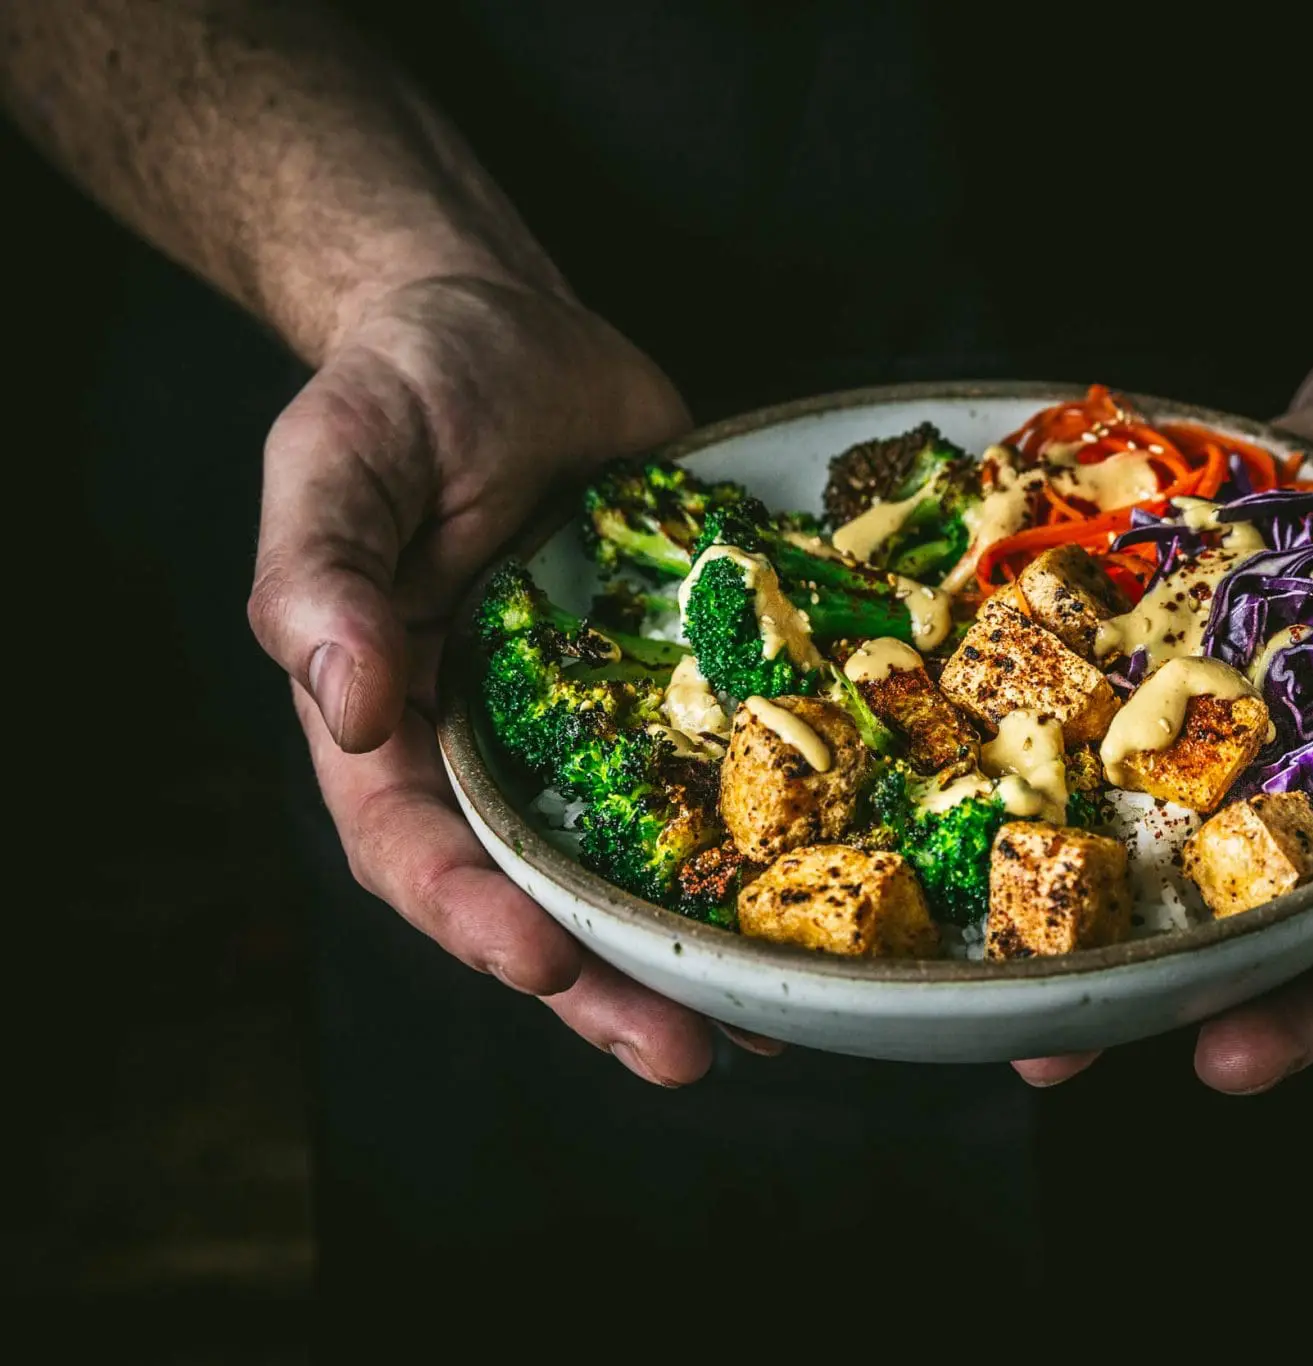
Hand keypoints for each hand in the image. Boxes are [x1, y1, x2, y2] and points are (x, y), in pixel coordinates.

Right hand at [247, 274, 729, 1084]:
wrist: (509, 329)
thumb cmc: (401, 389)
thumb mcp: (336, 458)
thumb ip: (322, 574)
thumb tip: (344, 705)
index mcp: (390, 723)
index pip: (416, 849)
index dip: (473, 914)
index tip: (541, 959)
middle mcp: (494, 751)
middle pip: (539, 894)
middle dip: (604, 986)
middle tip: (679, 1054)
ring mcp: (594, 728)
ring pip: (640, 864)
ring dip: (695, 951)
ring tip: (770, 1024)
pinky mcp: (682, 687)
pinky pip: (725, 778)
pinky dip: (771, 843)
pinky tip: (836, 897)